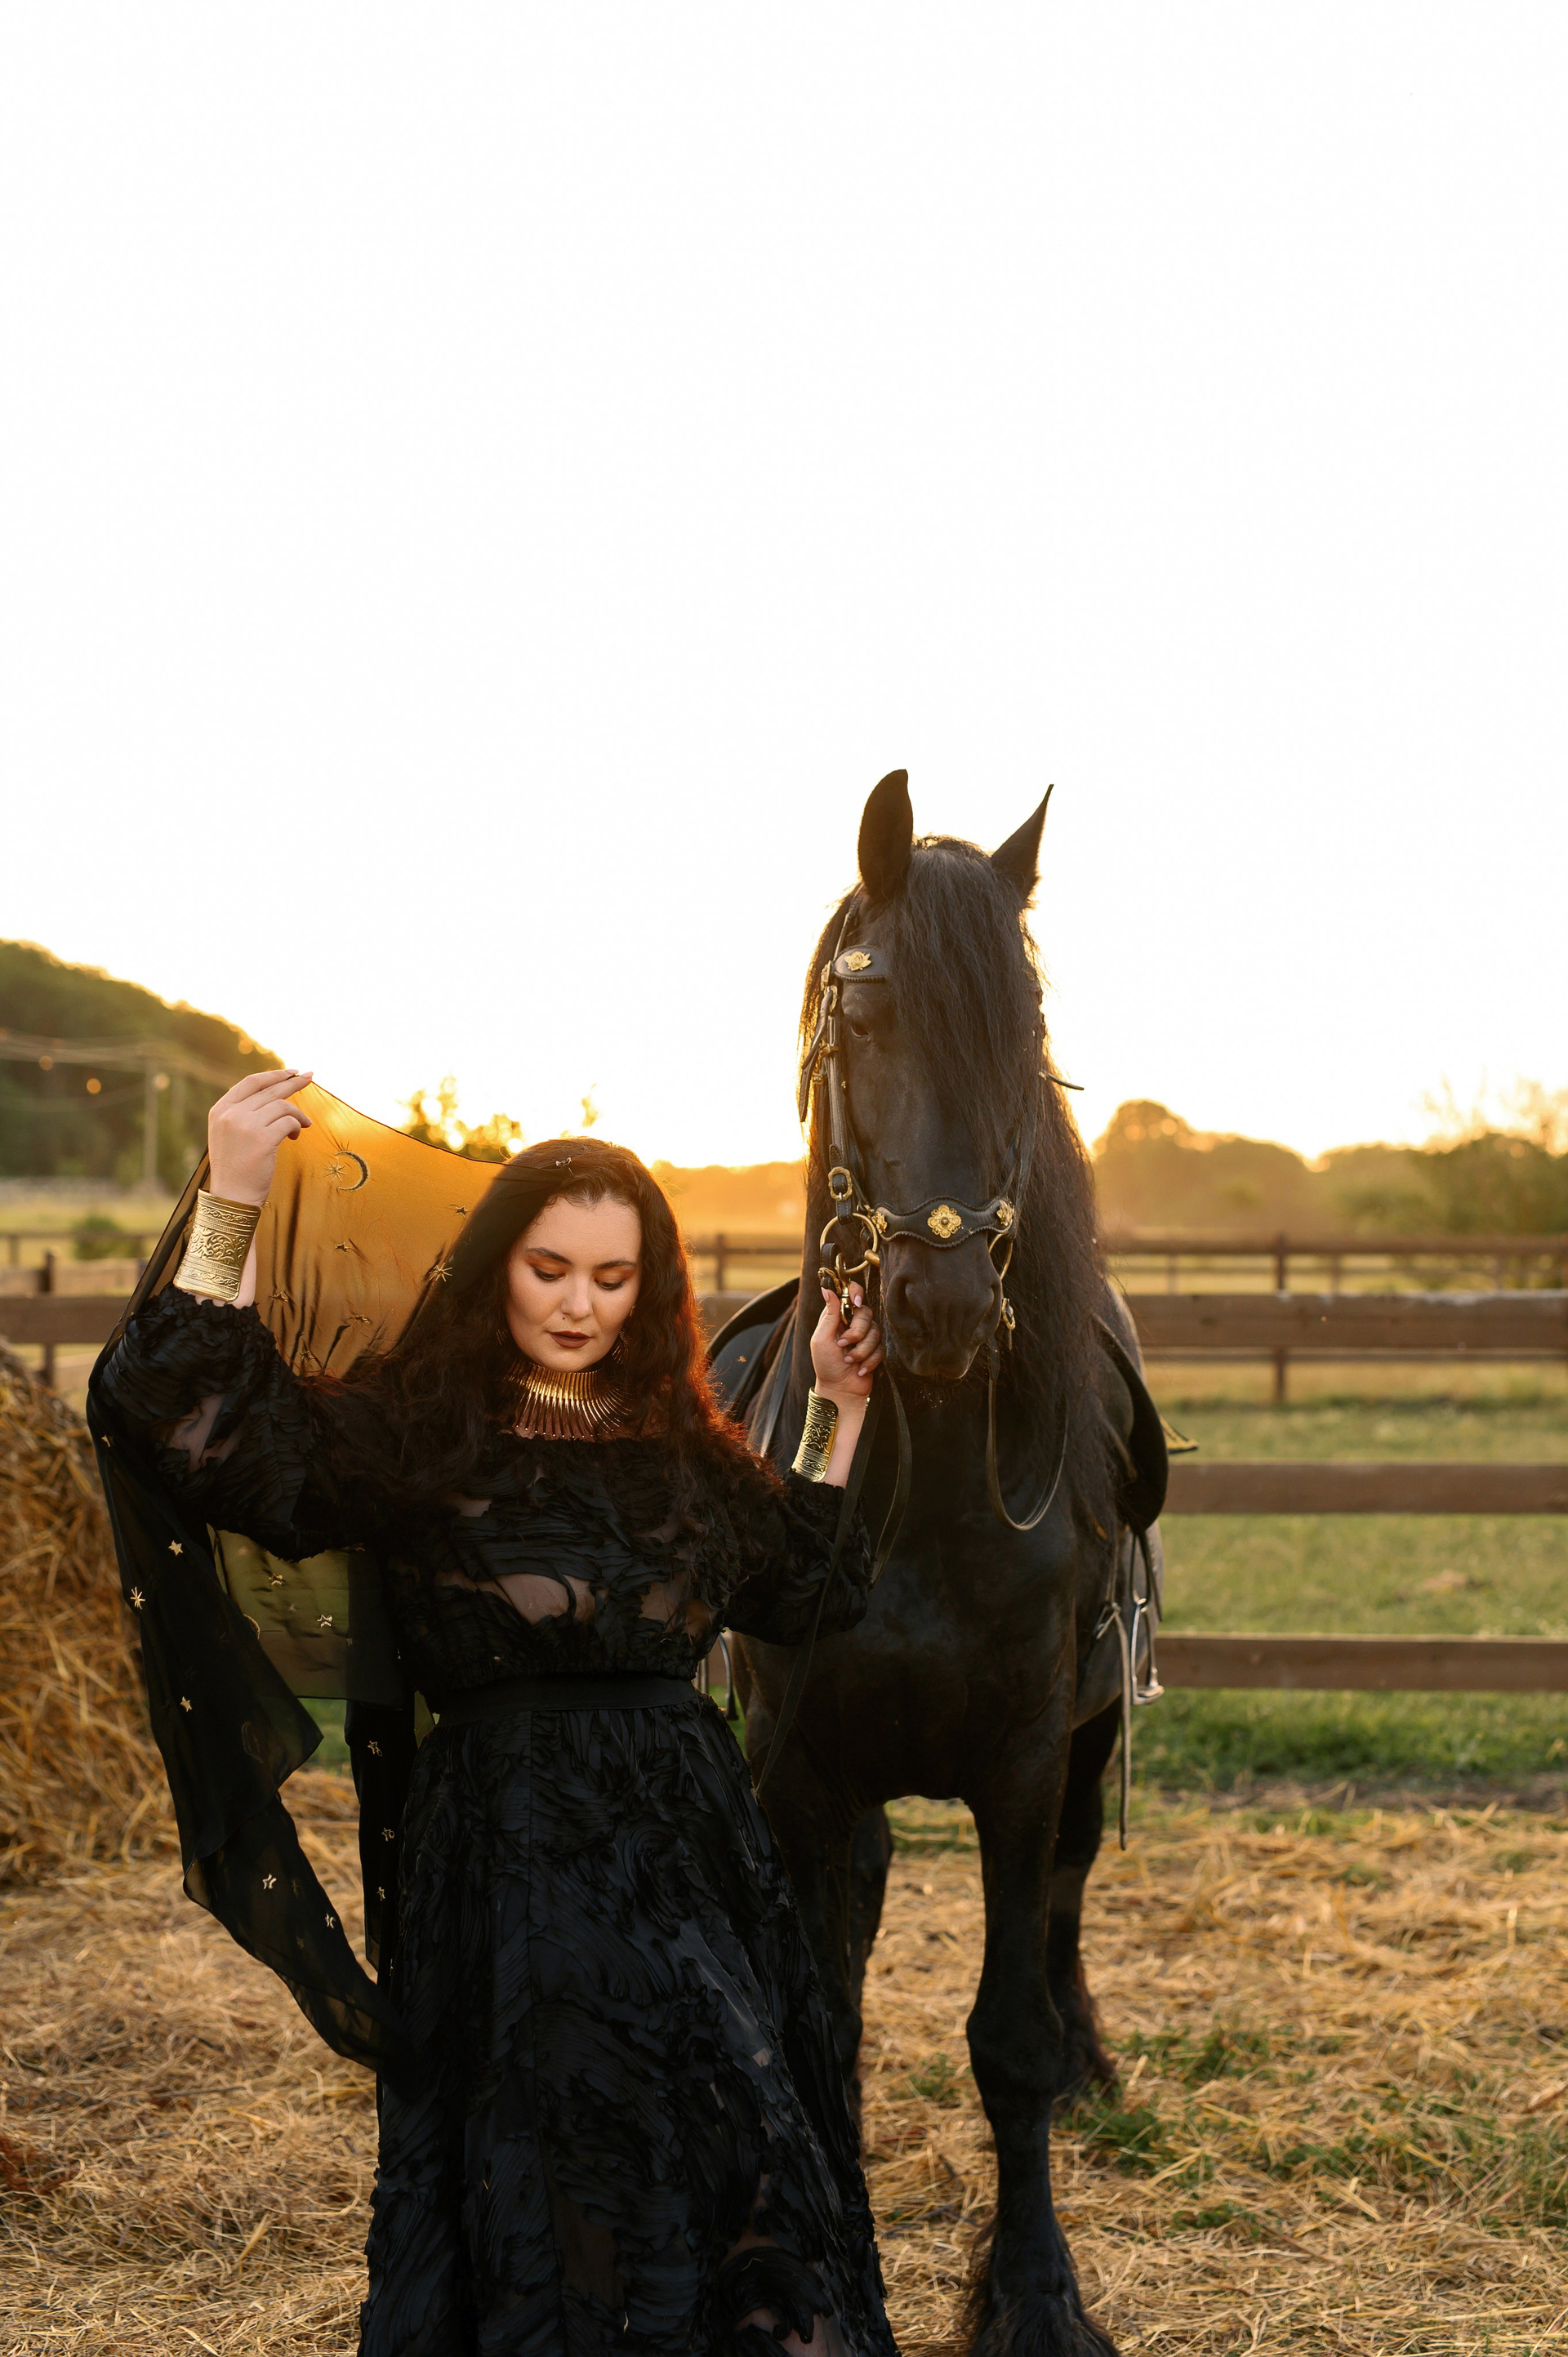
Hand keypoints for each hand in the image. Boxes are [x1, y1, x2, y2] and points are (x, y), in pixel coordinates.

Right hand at [207, 1069, 313, 1205]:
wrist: (232, 1195)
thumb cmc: (235, 1168)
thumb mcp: (228, 1135)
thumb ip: (241, 1113)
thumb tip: (273, 1097)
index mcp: (220, 1110)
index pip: (250, 1083)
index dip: (273, 1075)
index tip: (291, 1072)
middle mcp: (231, 1114)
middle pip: (269, 1090)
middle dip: (293, 1082)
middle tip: (310, 1076)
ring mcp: (246, 1125)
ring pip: (282, 1106)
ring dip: (298, 1114)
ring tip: (304, 1125)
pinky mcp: (263, 1139)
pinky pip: (289, 1122)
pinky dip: (297, 1126)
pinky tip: (296, 1136)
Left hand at [810, 1285, 883, 1401]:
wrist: (840, 1390)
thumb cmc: (826, 1365)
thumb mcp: (821, 1339)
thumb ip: (828, 1315)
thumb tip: (826, 1288)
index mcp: (838, 1317)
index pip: (851, 1294)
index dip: (856, 1294)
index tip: (856, 1303)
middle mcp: (854, 1323)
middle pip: (866, 1313)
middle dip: (856, 1332)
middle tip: (843, 1345)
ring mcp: (866, 1337)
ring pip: (875, 1332)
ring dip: (861, 1351)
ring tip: (849, 1362)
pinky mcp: (876, 1350)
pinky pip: (881, 1348)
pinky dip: (869, 1361)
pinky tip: (859, 1370)